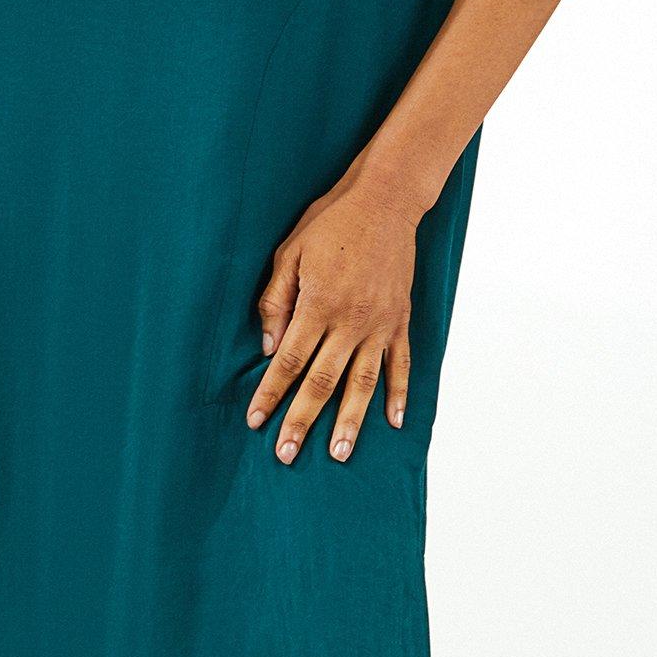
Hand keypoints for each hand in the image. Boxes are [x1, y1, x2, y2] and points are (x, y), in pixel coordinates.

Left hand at [245, 165, 420, 462]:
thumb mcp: (289, 253)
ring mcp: (380, 325)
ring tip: (338, 453)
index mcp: (318, 305)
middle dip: (302, 421)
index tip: (255, 421)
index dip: (270, 393)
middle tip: (286, 454)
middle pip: (322, 382)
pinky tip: (392, 422)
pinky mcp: (401, 321)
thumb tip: (269, 349)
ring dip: (349, 421)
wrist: (386, 201)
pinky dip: (399, 395)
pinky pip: (401, 365)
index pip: (289, 362)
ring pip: (363, 383)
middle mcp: (351, 322)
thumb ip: (275, 302)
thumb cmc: (331, 223)